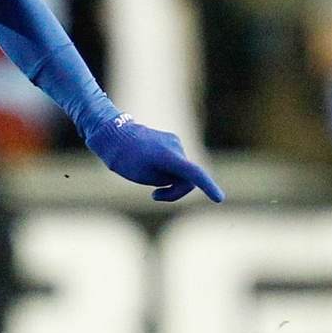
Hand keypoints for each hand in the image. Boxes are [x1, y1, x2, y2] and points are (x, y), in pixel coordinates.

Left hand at [85, 116, 224, 202]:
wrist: (112, 133)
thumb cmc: (124, 157)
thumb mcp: (144, 176)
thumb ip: (166, 179)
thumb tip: (178, 175)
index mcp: (168, 157)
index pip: (194, 174)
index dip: (208, 187)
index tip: (219, 199)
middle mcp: (175, 147)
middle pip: (187, 178)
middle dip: (175, 191)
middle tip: (154, 196)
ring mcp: (174, 143)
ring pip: (181, 171)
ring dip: (169, 181)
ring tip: (147, 178)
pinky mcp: (170, 142)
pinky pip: (176, 163)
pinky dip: (167, 172)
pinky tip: (150, 168)